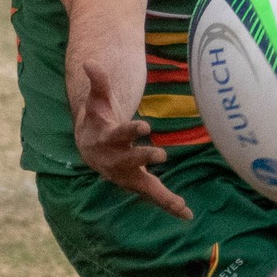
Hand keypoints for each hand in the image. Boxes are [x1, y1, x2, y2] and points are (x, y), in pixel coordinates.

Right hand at [74, 62, 191, 219]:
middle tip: (161, 155)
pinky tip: (187, 215)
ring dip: (161, 195)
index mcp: (106, 140)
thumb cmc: (97, 120)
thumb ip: (97, 83)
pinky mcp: (137, 183)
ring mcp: (126, 175)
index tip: (145, 126)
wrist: (90, 147)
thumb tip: (90, 62)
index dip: (131, 131)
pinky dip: (168, 205)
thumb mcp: (97, 101)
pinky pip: (153, 196)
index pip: (119, 134)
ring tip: (181, 205)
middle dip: (144, 159)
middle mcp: (115, 161)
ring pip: (144, 187)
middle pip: (130, 161)